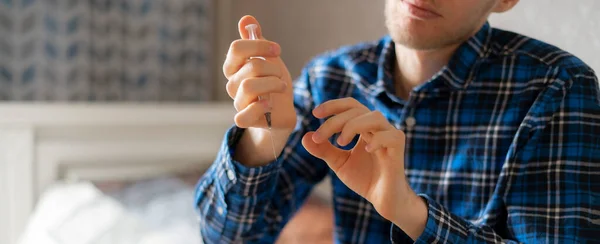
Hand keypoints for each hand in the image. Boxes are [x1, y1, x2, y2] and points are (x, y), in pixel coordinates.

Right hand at [224, 16, 295, 131]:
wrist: (281, 111)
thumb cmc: (272, 83)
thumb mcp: (268, 59)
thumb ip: (256, 40)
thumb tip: (246, 19)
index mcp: (235, 66)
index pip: (237, 48)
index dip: (259, 46)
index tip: (277, 49)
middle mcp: (233, 83)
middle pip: (250, 66)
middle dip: (272, 67)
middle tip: (280, 74)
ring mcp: (238, 102)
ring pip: (248, 87)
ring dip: (272, 84)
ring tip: (281, 86)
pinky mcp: (246, 119)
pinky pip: (242, 116)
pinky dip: (258, 107)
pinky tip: (269, 103)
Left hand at [301, 98, 426, 238]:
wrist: (383, 199)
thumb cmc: (364, 178)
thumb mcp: (339, 163)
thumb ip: (324, 150)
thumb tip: (305, 137)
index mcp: (364, 127)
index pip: (351, 106)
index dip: (333, 105)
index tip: (315, 113)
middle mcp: (377, 128)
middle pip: (358, 110)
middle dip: (335, 121)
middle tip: (319, 136)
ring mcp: (389, 136)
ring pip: (374, 117)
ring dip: (353, 125)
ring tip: (340, 142)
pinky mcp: (398, 148)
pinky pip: (390, 136)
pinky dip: (377, 140)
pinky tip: (366, 150)